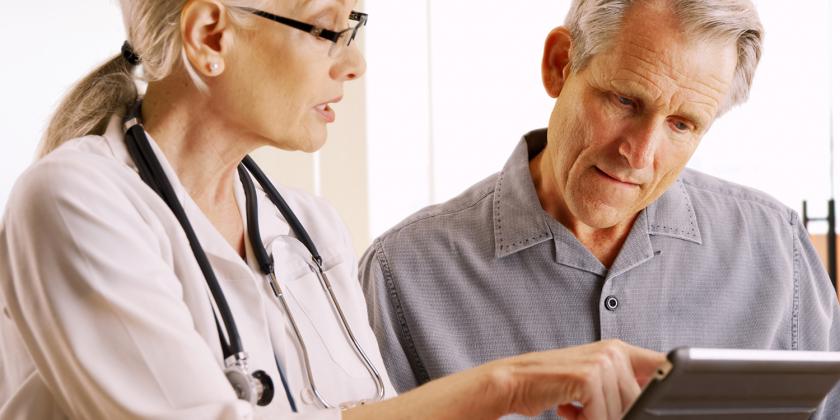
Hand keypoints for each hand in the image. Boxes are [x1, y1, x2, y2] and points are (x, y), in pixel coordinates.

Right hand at [486, 339, 664, 419]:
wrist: (514, 381)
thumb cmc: (554, 386)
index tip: (655, 407)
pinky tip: (567, 407)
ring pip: (622, 413)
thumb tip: (654, 408)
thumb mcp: (595, 383)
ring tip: (576, 408)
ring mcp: (602, 361)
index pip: (664, 367)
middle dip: (616, 415)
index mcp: (620, 350)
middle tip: (588, 410)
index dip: (664, 391)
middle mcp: (614, 352)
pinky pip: (602, 416)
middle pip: (640, 402)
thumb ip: (625, 388)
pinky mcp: (588, 376)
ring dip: (596, 419)